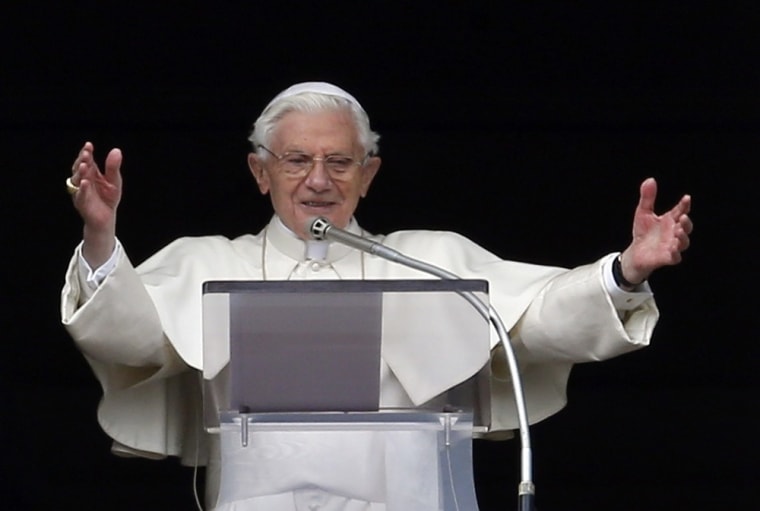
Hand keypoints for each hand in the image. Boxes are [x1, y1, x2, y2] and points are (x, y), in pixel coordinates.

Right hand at [69, 141, 122, 266]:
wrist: (106, 218)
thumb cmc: (108, 198)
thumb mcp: (114, 181)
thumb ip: (113, 167)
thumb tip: (116, 150)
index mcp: (91, 173)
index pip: (87, 160)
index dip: (86, 152)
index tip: (89, 145)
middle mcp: (83, 180)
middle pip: (79, 168)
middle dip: (82, 160)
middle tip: (86, 154)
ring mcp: (80, 191)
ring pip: (76, 180)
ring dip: (80, 173)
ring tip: (85, 165)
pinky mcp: (82, 203)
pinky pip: (80, 195)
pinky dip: (83, 188)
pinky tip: (85, 182)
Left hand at [620, 177, 692, 283]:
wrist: (635, 252)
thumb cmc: (643, 232)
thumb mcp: (643, 212)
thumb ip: (647, 198)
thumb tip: (650, 179)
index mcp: (671, 220)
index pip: (681, 210)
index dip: (685, 205)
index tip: (686, 198)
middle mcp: (675, 232)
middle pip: (686, 227)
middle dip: (687, 222)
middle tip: (683, 217)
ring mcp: (673, 246)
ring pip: (684, 242)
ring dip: (683, 237)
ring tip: (678, 231)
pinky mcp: (667, 258)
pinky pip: (675, 257)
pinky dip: (675, 253)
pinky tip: (673, 248)